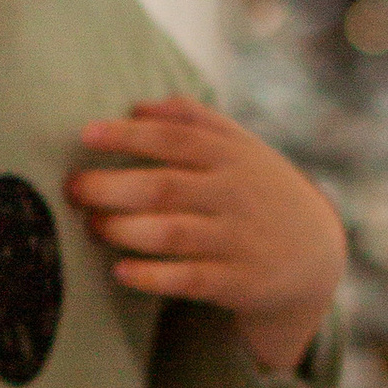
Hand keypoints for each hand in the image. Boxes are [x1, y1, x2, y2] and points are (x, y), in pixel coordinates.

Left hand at [67, 95, 346, 371]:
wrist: (314, 253)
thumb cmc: (258, 191)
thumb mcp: (240, 148)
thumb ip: (195, 121)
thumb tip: (139, 105)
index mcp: (231, 156)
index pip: (174, 138)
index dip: (128, 135)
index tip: (86, 135)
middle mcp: (234, 194)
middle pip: (164, 187)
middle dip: (111, 187)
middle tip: (73, 188)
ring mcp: (238, 239)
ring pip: (172, 234)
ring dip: (123, 230)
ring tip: (91, 226)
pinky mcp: (239, 282)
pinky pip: (190, 280)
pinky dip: (153, 276)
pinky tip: (120, 271)